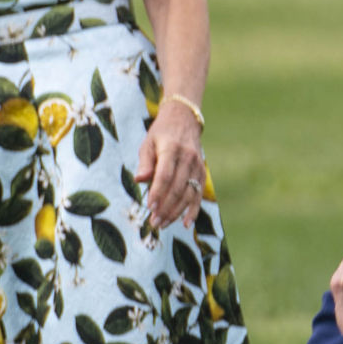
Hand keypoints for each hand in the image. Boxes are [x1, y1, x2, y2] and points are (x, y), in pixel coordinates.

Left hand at [135, 104, 206, 229]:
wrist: (184, 119)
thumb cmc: (161, 133)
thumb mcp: (148, 142)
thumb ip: (145, 162)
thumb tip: (139, 180)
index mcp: (171, 148)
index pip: (165, 175)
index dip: (157, 192)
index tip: (149, 207)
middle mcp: (187, 157)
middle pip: (177, 188)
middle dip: (165, 207)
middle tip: (154, 222)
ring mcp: (197, 166)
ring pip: (188, 194)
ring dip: (176, 212)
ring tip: (162, 224)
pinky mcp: (203, 172)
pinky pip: (199, 194)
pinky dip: (193, 210)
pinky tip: (185, 223)